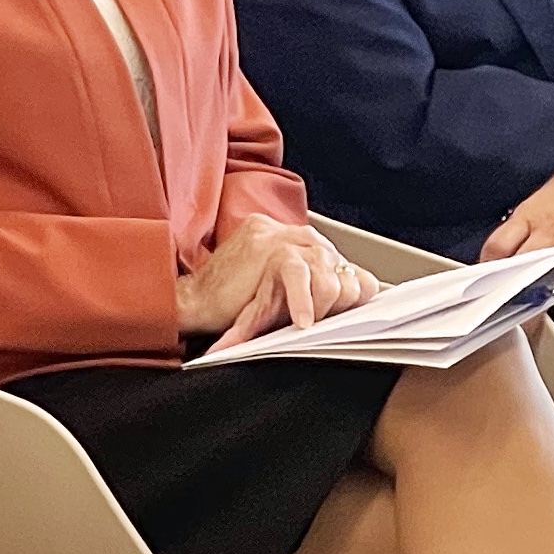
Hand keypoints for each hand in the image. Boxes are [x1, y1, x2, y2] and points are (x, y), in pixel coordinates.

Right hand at [178, 216, 379, 351]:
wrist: (192, 303)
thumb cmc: (236, 305)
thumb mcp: (282, 292)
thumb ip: (314, 285)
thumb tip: (361, 296)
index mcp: (290, 236)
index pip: (340, 261)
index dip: (347, 292)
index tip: (341, 314)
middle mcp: (285, 230)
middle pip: (337, 263)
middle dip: (339, 299)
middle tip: (321, 323)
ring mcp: (273, 234)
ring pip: (324, 266)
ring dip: (323, 302)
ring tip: (308, 323)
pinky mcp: (262, 247)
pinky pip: (299, 271)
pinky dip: (304, 300)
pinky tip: (302, 319)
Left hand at [482, 124, 553, 348]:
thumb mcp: (541, 197)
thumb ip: (524, 223)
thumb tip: (505, 249)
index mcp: (529, 214)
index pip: (496, 247)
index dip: (482, 271)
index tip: (473, 289)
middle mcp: (549, 230)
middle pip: (517, 269)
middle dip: (503, 295)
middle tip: (492, 319)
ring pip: (550, 281)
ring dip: (536, 307)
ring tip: (526, 331)